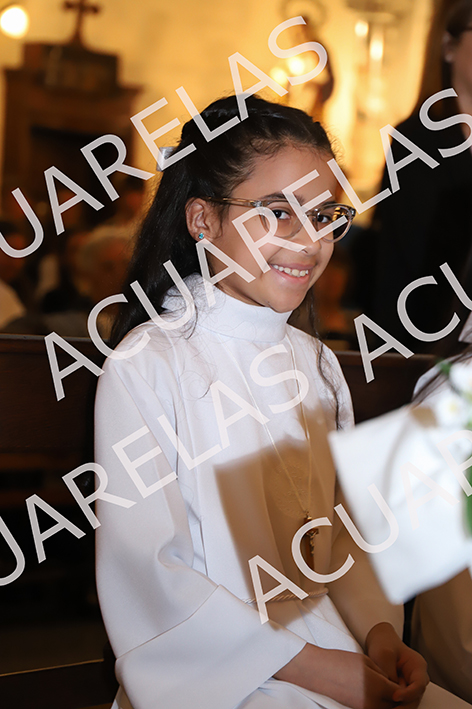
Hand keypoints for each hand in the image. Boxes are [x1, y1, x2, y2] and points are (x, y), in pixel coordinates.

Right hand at [274, 643, 400, 708]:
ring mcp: (364, 708)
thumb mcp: (365, 662)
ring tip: (384, 691)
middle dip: (397, 698)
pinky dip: (377, 704)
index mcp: (376, 685)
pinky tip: (374, 695)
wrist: (318, 671)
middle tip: (396, 689)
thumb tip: (393, 684)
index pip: (399, 693)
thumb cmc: (340, 661)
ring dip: (387, 703)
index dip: (403, 689)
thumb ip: (382, 674)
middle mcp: (372, 701)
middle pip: (394, 705)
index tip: (405, 684)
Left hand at [365, 622, 428, 707]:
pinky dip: (392, 705)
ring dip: (399, 706)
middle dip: (404, 705)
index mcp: (418, 666)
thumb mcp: (384, 654)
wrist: (379, 641)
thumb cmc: (384, 644)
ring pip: (408, 702)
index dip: (409, 693)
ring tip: (385, 708)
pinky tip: (384, 706)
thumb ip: (389, 672)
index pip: (419, 684)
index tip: (395, 696)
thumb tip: (392, 690)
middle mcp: (416, 678)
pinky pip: (400, 701)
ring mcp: (409, 685)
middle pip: (415, 697)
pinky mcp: (401, 690)